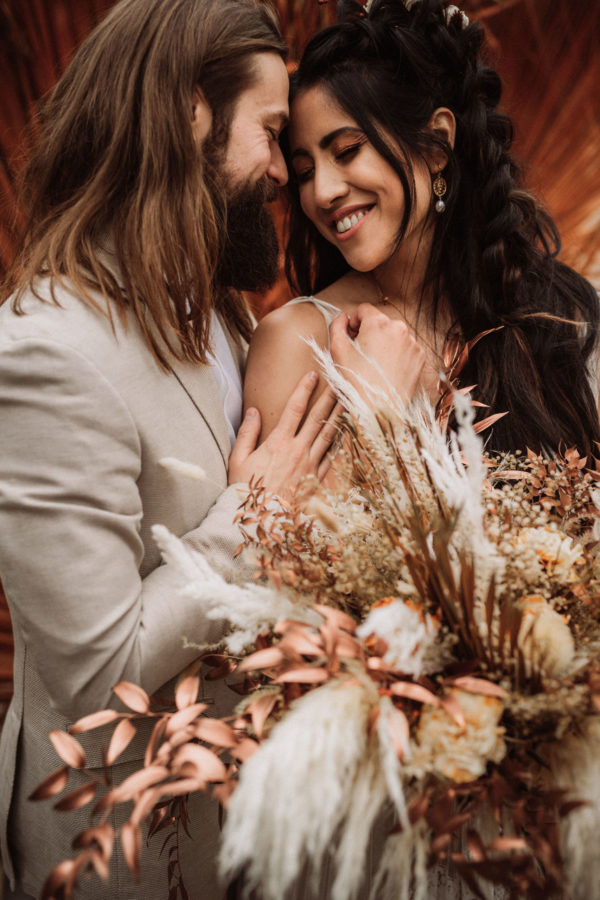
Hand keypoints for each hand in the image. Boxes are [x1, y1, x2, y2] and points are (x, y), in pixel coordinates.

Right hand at [228, 371, 342, 495]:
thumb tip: (253, 411)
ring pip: (329, 435)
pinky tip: (346, 432)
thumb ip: (247, 433)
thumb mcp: (238, 460)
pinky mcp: (317, 479)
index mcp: (278, 442)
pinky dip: (340, 442)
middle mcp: (298, 450)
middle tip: (340, 380)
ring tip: (348, 401)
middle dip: (329, 397)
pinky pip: (332, 456)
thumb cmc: (245, 492)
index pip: (295, 408)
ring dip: (339, 416)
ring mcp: (310, 465)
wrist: (262, 521)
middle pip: (318, 418)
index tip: (313, 374)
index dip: (305, 389)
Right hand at [329, 304, 425, 403]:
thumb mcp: (338, 351)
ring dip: (384, 343)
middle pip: (381, 322)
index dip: (354, 322)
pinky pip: (407, 348)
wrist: (379, 409)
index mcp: (378, 323)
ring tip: (376, 364)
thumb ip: (336, 327)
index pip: (364, 309)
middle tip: (362, 354)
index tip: (352, 337)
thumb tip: (342, 317)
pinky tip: (388, 369)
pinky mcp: (420, 357)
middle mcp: (399, 328)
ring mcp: (413, 342)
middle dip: (370, 333)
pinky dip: (398, 354)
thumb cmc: (356, 381)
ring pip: (394, 335)